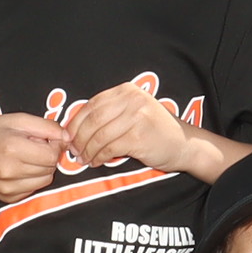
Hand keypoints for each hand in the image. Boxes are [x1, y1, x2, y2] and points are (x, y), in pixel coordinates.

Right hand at [0, 108, 69, 199]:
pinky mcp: (8, 198)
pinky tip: (19, 168)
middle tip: (32, 146)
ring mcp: (7, 187)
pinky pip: (34, 189)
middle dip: (47, 156)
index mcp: (11, 148)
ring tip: (25, 157)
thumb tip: (68, 138)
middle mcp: (9, 171)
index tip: (45, 139)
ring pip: (45, 180)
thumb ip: (45, 126)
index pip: (52, 155)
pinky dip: (32, 179)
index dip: (54, 145)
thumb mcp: (16, 119)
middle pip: (50, 168)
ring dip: (42, 168)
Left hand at [56, 73, 198, 177]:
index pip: (92, 105)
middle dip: (78, 138)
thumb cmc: (154, 131)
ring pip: (99, 136)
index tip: (67, 136)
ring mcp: (137, 117)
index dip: (75, 122)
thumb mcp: (133, 112)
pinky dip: (99, 157)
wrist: (184, 145)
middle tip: (73, 151)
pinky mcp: (139, 136)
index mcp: (127, 90)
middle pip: (93, 120)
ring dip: (87, 150)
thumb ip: (109, 113)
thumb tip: (74, 127)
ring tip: (83, 159)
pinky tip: (96, 162)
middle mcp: (132, 99)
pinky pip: (109, 148)